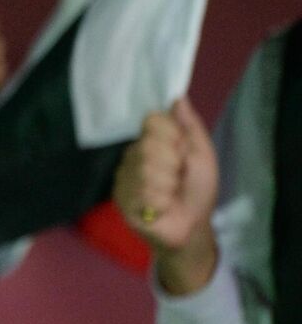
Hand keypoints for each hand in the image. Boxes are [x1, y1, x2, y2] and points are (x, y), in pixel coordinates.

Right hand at [114, 98, 219, 295]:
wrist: (191, 227)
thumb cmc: (198, 190)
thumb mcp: (202, 155)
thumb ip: (190, 126)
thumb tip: (178, 97)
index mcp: (153, 141)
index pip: (152, 121)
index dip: (171, 137)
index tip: (183, 152)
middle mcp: (134, 154)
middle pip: (149, 145)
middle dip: (172, 165)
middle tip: (178, 179)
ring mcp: (124, 175)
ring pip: (144, 169)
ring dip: (166, 185)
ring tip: (169, 196)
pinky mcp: (120, 197)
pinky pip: (139, 190)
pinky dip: (158, 201)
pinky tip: (159, 207)